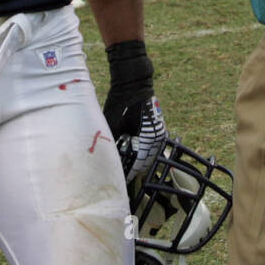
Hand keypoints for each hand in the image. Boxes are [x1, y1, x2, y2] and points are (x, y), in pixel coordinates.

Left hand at [104, 41, 165, 182]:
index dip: (128, 174)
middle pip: (145, 163)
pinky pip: (148, 147)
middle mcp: (157, 138)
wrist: (133, 81)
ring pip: (147, 155)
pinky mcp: (154, 128)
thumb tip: (107, 161)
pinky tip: (129, 156)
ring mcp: (157, 133)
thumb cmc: (122, 102)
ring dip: (137, 162)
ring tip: (124, 170)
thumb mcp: (114, 125)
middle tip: (120, 179)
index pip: (139, 165)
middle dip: (133, 170)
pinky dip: (139, 153)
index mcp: (149, 139)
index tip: (119, 182)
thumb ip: (114, 144)